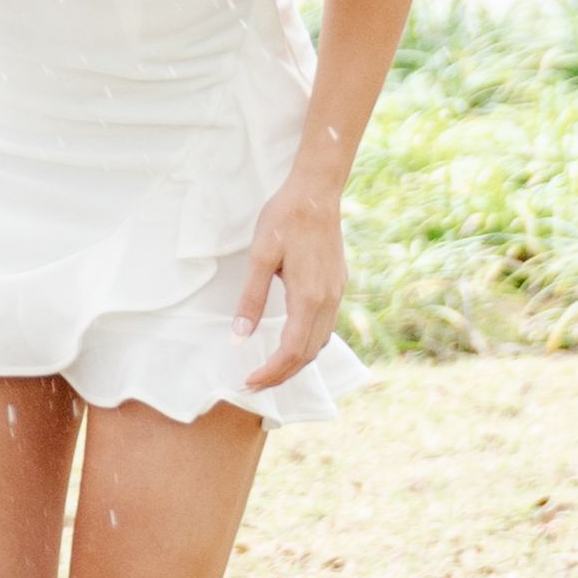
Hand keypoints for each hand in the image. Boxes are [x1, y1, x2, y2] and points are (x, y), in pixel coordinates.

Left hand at [236, 178, 348, 388]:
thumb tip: (240, 336)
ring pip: (320, 342)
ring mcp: (337, 294)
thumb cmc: (284, 220)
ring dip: (296, 361)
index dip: (271, 372)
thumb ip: (251, 299)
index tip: (249, 382)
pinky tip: (291, 341)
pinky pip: (326, 326)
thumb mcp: (259, 257)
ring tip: (270, 369)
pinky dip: (308, 343)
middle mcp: (328, 301)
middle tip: (254, 384)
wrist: (316, 193)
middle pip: (308, 354)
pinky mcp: (338, 285)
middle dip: (282, 374)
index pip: (291, 351)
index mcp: (309, 298)